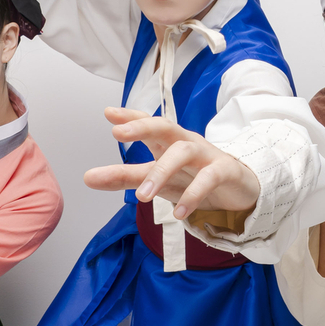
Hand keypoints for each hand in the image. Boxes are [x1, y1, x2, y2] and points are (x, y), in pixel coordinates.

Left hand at [83, 107, 259, 221]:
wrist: (238, 191)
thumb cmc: (192, 178)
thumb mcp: (156, 180)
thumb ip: (124, 178)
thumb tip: (87, 177)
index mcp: (168, 142)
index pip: (148, 123)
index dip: (130, 116)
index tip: (108, 113)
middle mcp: (185, 143)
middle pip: (165, 126)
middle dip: (141, 127)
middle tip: (117, 134)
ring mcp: (206, 155)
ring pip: (182, 152)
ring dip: (161, 172)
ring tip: (142, 196)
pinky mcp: (225, 171)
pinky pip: (208, 178)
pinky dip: (192, 195)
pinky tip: (179, 212)